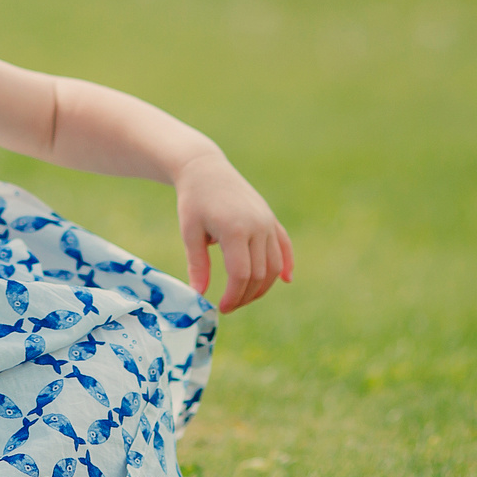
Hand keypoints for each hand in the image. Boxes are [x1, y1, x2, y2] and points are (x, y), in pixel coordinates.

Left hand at [173, 154, 292, 311]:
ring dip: (263, 286)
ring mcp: (267, 221)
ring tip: (244, 296)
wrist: (206, 169)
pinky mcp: (270, 218)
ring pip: (275, 265)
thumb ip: (197, 264)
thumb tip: (198, 295)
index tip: (221, 307)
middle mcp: (257, 225)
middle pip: (260, 274)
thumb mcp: (189, 232)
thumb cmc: (193, 200)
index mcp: (235, 229)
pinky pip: (284, 245)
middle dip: (245, 295)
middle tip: (229, 305)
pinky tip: (285, 280)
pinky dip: (287, 264)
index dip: (233, 296)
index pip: (241, 274)